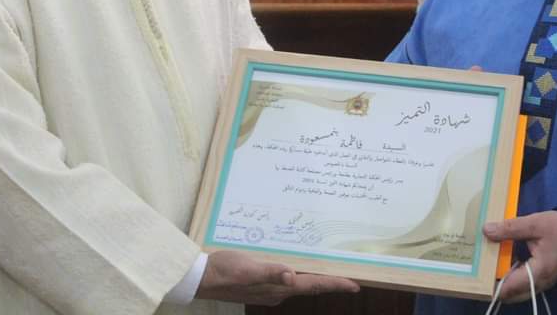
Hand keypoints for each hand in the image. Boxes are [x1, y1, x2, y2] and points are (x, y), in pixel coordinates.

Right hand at [195, 250, 359, 305]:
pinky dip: (299, 273)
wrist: (201, 279)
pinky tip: (297, 264)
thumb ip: (269, 272)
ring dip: (315, 277)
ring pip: (299, 283)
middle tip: (348, 273)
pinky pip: (286, 280)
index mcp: (278, 287)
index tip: (356, 284)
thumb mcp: (247, 268)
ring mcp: (269, 290)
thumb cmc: (224, 271)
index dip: (335, 284)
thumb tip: (291, 276)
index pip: (314, 285)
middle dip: (330, 280)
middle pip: (311, 285)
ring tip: (330, 267)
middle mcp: (277, 292)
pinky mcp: (260, 285)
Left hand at [483, 211, 556, 301]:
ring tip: (485, 266)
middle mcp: (541, 283)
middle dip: (494, 285)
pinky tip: (499, 262)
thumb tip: (486, 231)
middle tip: (478, 270)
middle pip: (511, 295)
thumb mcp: (534, 223)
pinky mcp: (542, 278)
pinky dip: (510, 277)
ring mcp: (542, 283)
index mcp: (539, 272)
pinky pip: (522, 284)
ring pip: (516, 291)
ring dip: (501, 281)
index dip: (491, 285)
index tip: (475, 275)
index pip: (510, 288)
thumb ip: (509, 228)